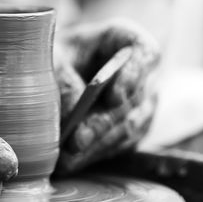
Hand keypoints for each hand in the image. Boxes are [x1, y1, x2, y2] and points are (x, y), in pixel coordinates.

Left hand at [54, 19, 159, 174]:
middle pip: (134, 99)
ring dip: (97, 144)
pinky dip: (96, 153)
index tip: (113, 97)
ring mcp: (141, 102)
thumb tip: (72, 113)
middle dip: (102, 123)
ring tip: (68, 158)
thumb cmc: (61, 52)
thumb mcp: (57, 56)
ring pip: (128, 127)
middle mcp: (142, 73)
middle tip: (76, 140)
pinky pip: (120, 143)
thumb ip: (64, 79)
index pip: (145, 54)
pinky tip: (73, 162)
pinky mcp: (132, 126)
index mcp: (129, 41)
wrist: (63, 64)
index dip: (132, 76)